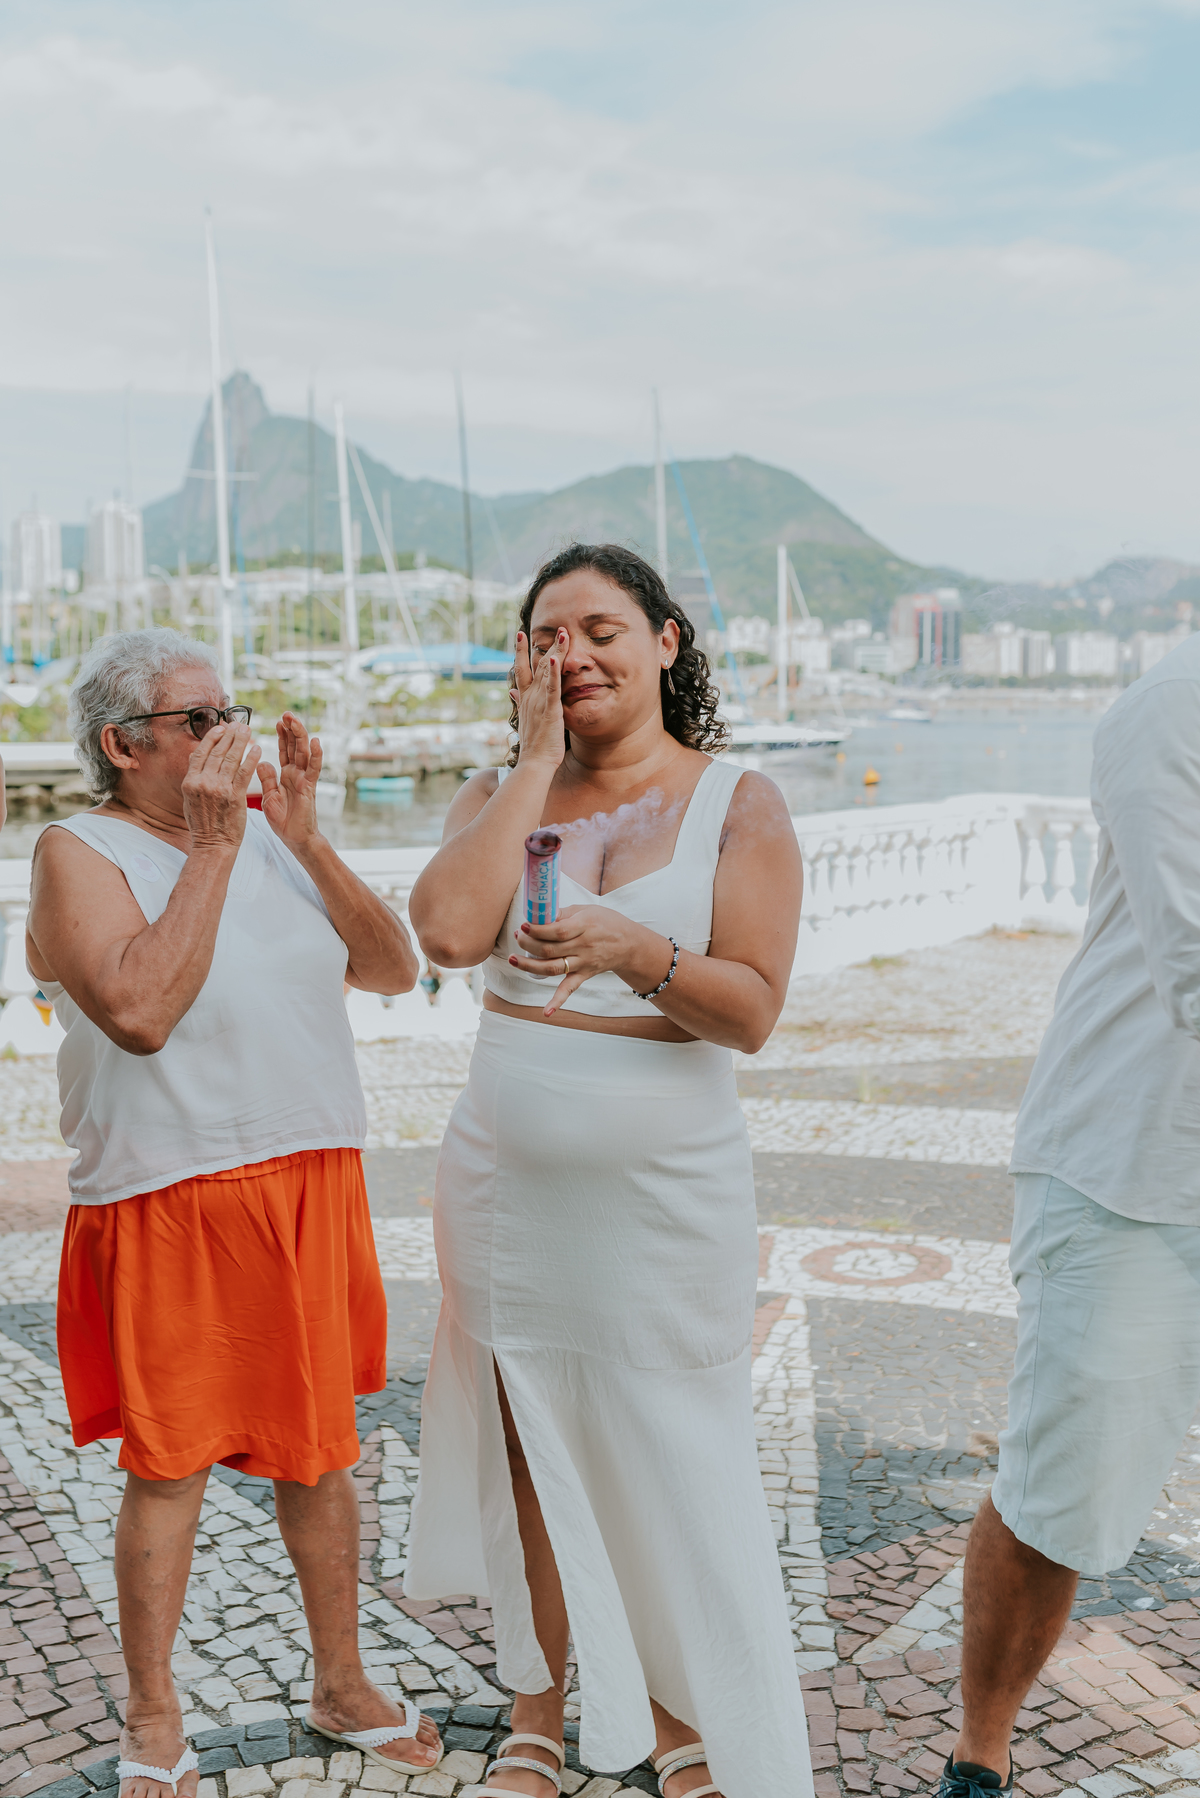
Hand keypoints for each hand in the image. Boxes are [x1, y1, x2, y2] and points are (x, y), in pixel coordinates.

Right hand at [182, 722, 259, 852]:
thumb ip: (193, 776)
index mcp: (190, 782)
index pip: (201, 752)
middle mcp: (202, 783)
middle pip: (218, 752)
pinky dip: (251, 758)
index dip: (212, 737)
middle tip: (239, 724)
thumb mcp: (189, 798)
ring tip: (248, 731)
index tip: (221, 728)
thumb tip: (193, 755)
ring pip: (231, 758)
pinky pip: (245, 772)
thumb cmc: (203, 822)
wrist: (213, 844)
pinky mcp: (235, 796)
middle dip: (229, 735)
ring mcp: (219, 789)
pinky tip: (257, 749)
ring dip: (241, 741)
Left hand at [260, 712, 323, 850]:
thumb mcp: (269, 797)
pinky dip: (316, 755)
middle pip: (295, 747)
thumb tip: (261, 761)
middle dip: (291, 730)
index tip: (278, 721)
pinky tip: (315, 741)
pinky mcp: (310, 787)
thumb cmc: (283, 820)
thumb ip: (267, 779)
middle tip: (286, 714)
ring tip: (295, 721)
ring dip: (300, 736)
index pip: (285, 750)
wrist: (294, 839)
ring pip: (304, 753)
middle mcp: (297, 774)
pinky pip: (314, 769)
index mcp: (286, 775)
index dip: (283, 736)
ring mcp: (304, 779)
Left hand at [508, 905, 670, 1016]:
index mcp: (584, 926)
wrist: (629, 944)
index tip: (523, 926)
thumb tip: (538, 915)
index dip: (537, 930)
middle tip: (517, 937)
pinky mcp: (584, 975)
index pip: (557, 931)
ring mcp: (584, 963)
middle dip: (528, 944)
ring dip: (530, 965)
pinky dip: (558, 1001)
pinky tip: (546, 1012)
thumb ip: (563, 913)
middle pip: (550, 949)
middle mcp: (583, 946)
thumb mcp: (586, 910)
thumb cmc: (606, 922)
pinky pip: (570, 989)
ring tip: (513, 960)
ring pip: (553, 967)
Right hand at [510, 629, 565, 768]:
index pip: (522, 669)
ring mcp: (540, 702)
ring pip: (547, 671)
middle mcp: (530, 696)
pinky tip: (557, 658)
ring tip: (563, 634)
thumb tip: (513, 690)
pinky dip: (555, 673)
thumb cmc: (533, 745)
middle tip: (552, 626)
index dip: (520, 651)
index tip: (520, 634)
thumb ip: (521, 701)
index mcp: (525, 698)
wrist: (534, 763)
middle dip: (542, 644)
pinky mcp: (550, 709)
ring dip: (555, 651)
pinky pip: (553, 688)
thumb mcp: (526, 719)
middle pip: (536, 664)